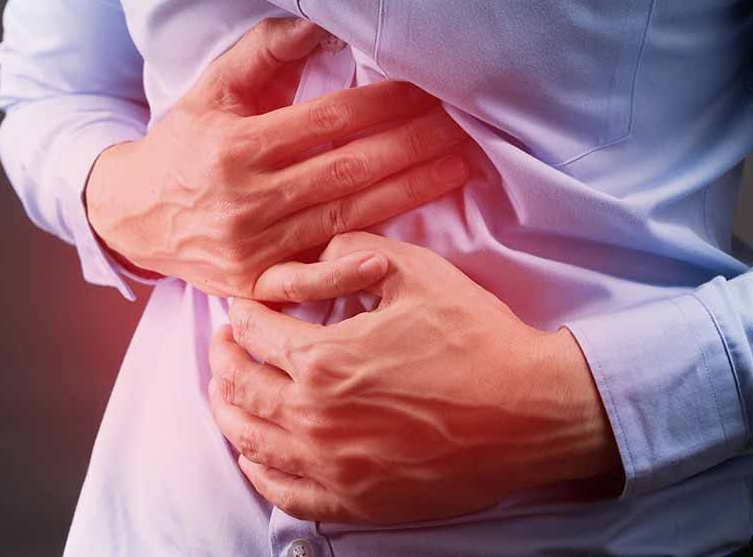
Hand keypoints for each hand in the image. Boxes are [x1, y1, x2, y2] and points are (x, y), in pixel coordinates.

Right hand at [84, 17, 470, 296]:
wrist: (132, 215)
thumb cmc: (185, 144)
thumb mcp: (212, 90)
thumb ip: (264, 53)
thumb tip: (320, 22)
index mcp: (239, 145)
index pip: (328, 121)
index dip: (384, 104)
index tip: (429, 88)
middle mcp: (248, 198)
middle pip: (348, 168)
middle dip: (413, 144)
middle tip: (464, 124)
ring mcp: (253, 247)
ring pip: (345, 217)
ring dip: (408, 193)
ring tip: (458, 167)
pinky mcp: (254, 285)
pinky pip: (306, 284)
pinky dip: (346, 274)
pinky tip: (393, 258)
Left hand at [207, 232, 621, 524]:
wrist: (529, 411)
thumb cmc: (477, 339)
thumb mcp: (418, 271)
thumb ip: (356, 252)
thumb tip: (316, 255)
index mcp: (324, 359)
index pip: (252, 333)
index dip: (241, 312)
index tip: (243, 306)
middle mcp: (315, 418)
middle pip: (238, 388)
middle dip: (222, 358)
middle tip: (224, 343)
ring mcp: (333, 467)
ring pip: (251, 442)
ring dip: (229, 411)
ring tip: (229, 392)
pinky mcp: (357, 501)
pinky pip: (285, 494)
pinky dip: (260, 470)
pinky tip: (258, 454)